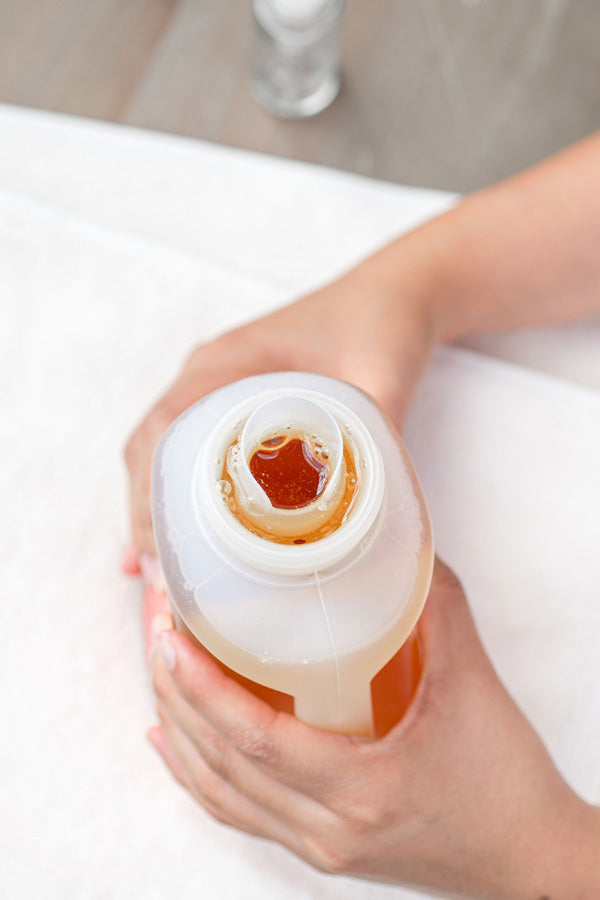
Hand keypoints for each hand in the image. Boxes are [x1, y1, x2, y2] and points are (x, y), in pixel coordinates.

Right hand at [124, 262, 437, 556]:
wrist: (396, 292)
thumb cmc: (382, 325)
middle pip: (151, 441)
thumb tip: (363, 521)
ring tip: (159, 562)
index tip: (156, 542)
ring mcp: (219, 377)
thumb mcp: (379, 383)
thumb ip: (374, 441)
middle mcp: (213, 367)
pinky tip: (172, 530)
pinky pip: (187, 438)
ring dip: (153, 498)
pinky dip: (174, 483)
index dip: (149, 487)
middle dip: (144, 507)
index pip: (164, 424)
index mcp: (232, 358)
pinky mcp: (234, 391)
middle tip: (157, 570)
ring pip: (161, 443)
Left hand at [148, 560, 599, 899]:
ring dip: (179, 726)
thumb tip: (391, 542)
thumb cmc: (505, 776)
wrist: (528, 857)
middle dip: (175, 690)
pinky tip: (168, 740)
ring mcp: (317, 845)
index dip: (201, 684)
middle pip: (220, 761)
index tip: (168, 633)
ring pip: (218, 790)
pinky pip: (237, 813)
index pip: (255, 737)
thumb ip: (430, 603)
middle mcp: (326, 826)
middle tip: (157, 626)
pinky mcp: (319, 848)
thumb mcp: (473, 679)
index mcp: (362, 785)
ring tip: (158, 667)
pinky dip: (194, 774)